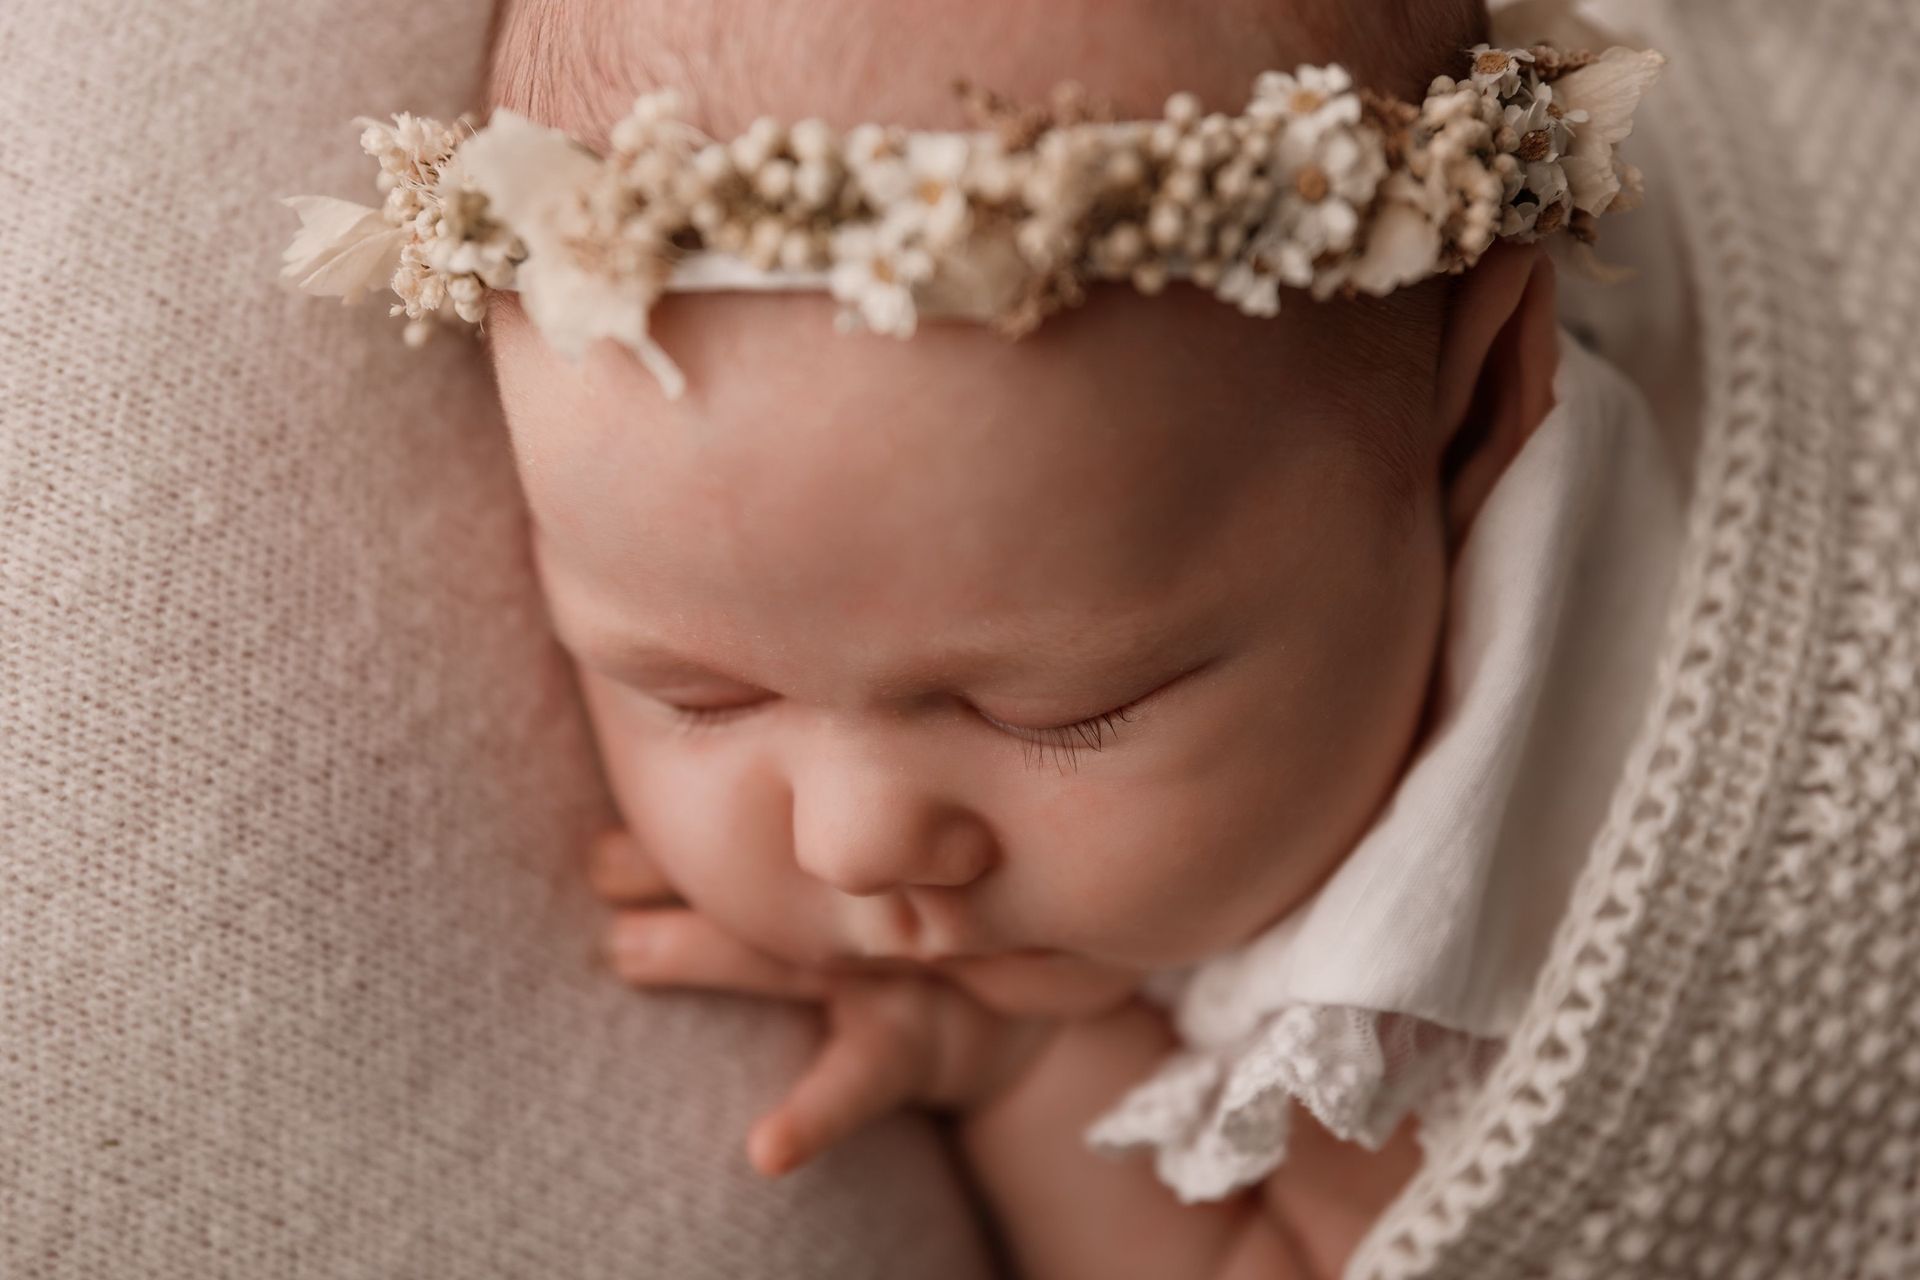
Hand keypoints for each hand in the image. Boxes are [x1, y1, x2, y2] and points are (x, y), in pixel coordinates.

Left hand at [586, 829, 1060, 1176]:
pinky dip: (813, 1116)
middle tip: (598, 867)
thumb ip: (750, 848)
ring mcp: (891, 964)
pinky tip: (768, 1148)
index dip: (681, 805)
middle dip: (678, 865)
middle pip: (761, 866)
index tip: (610, 814)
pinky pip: (856, 1083)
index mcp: (838, 838)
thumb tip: (595, 855)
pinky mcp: (911, 1046)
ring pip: (792, 953)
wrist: (1026, 990)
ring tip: (627, 949)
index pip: (753, 808)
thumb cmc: (897, 916)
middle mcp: (863, 889)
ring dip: (708, 949)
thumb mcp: (844, 865)